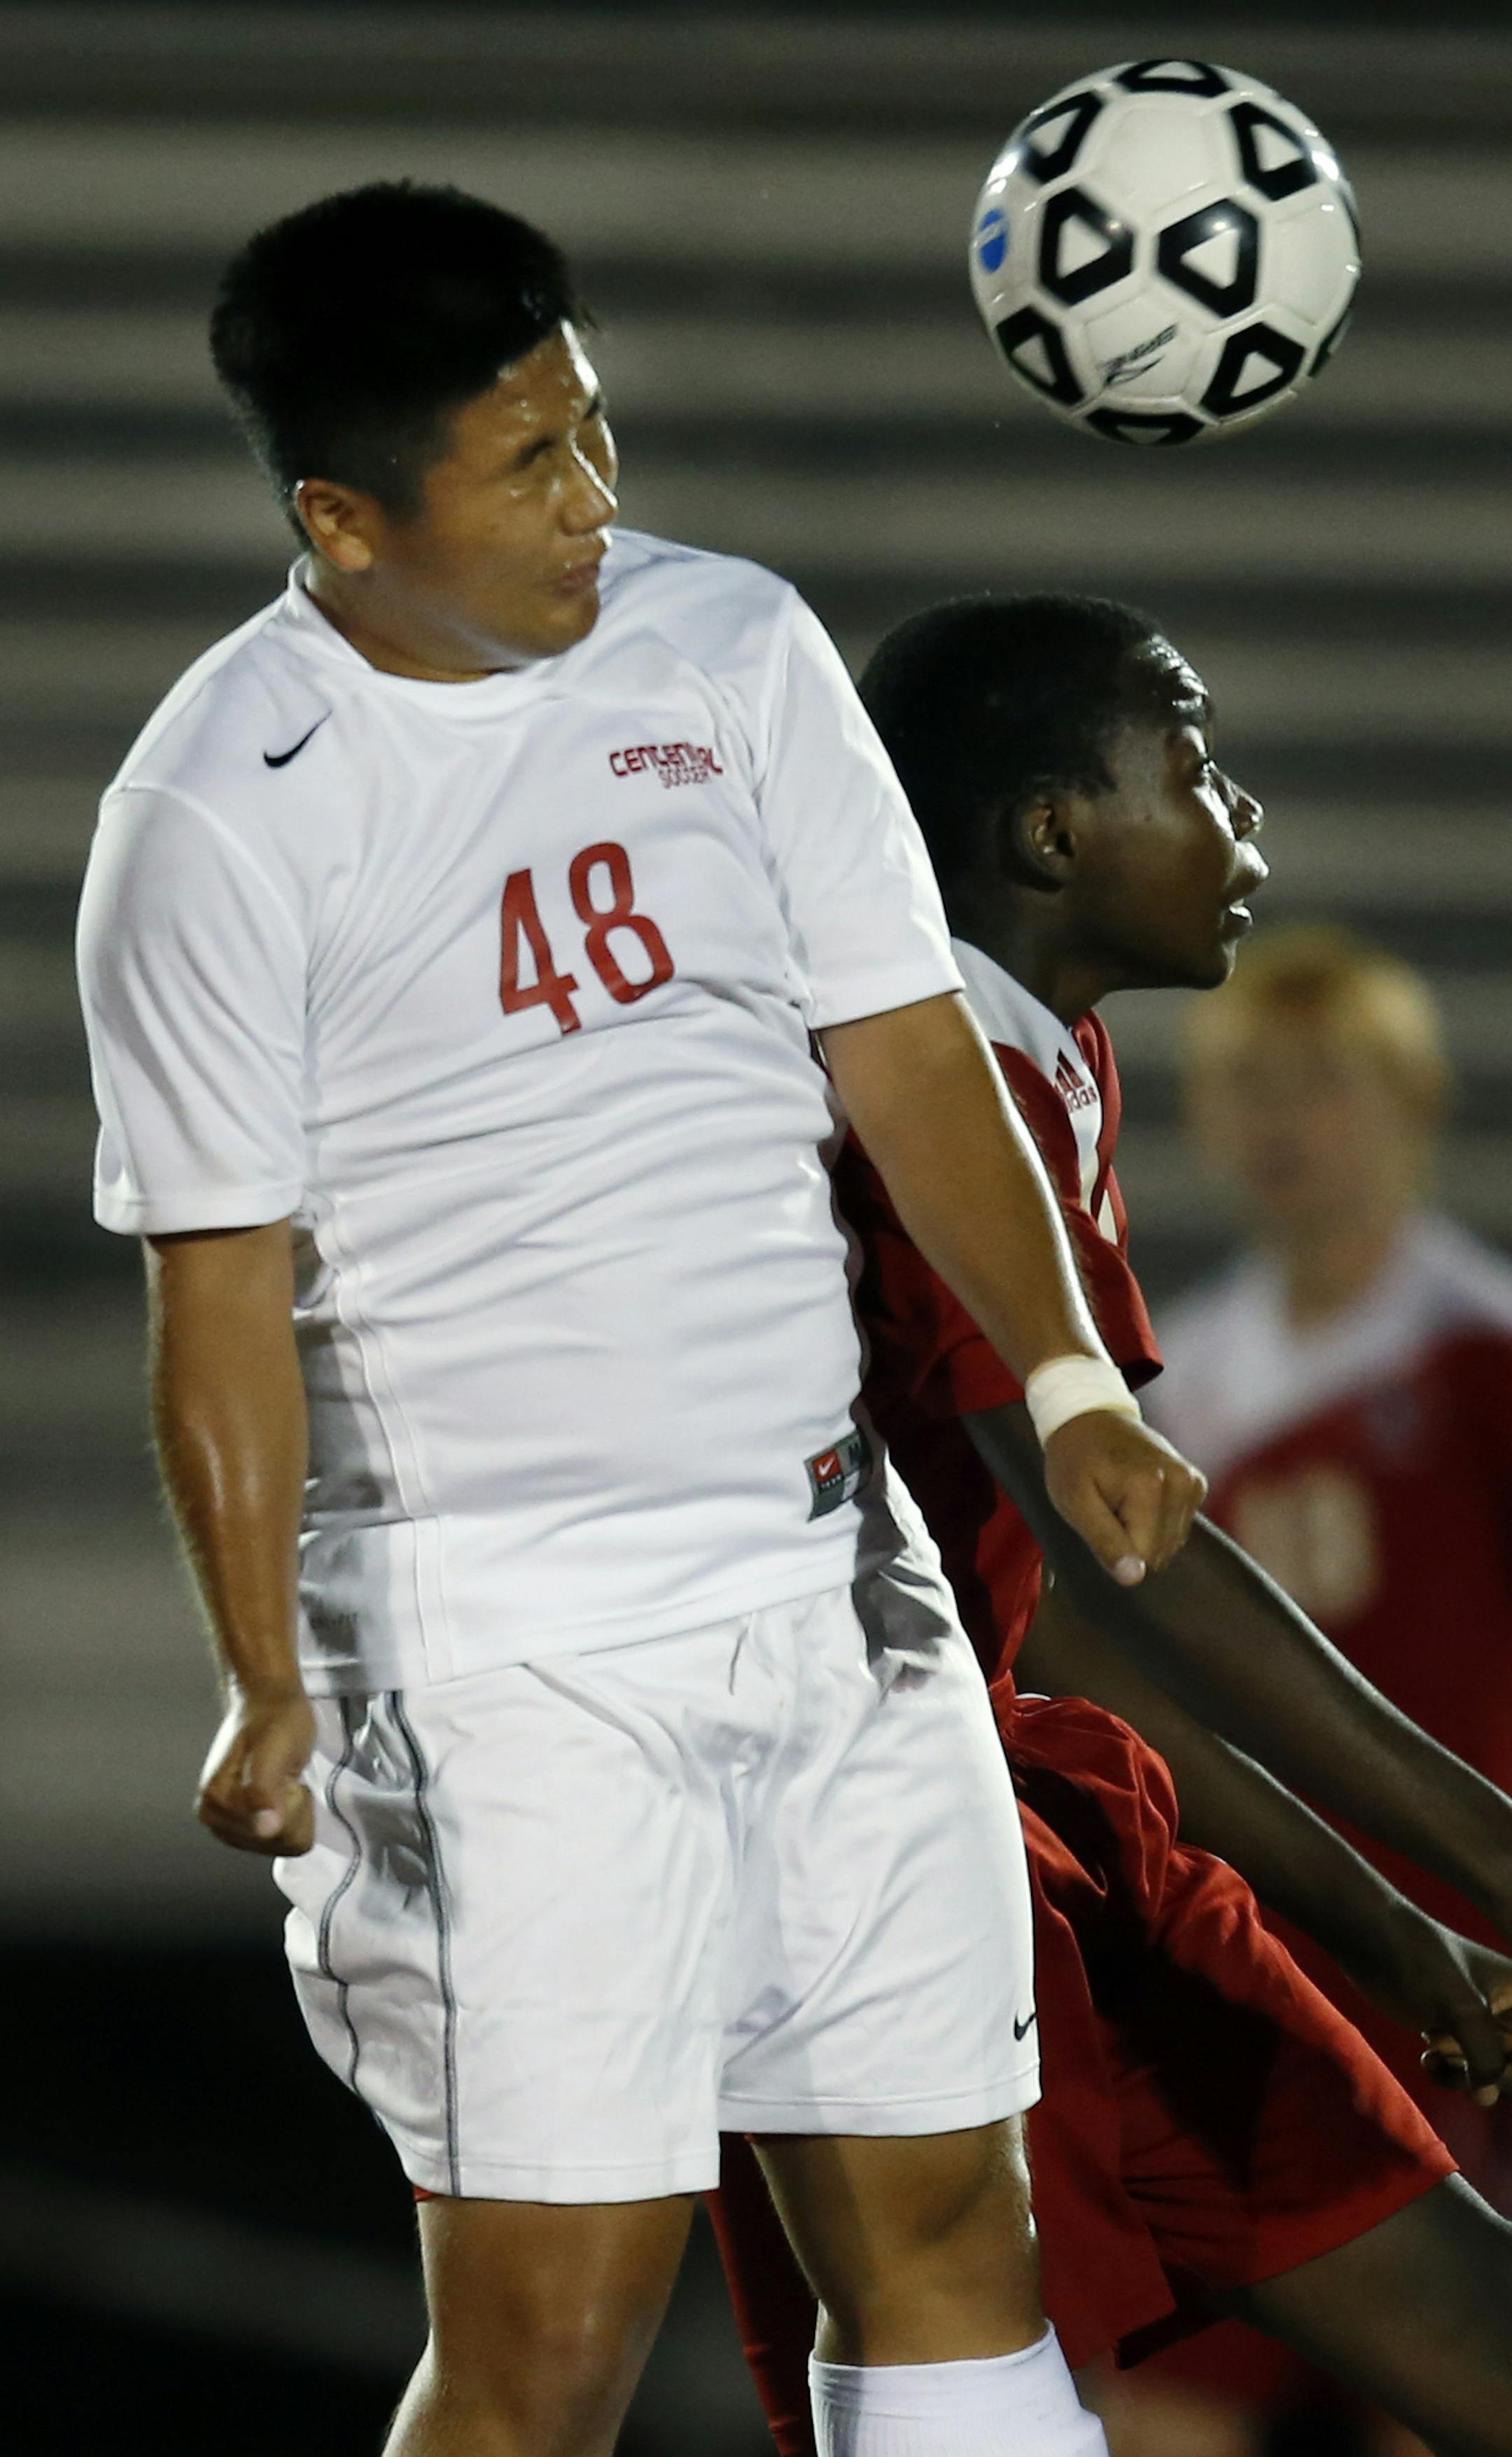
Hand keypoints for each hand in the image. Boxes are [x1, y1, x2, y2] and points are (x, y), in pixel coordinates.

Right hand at [197, 1684, 316, 1855]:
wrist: (268, 1702)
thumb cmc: (277, 1721)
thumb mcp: (275, 1750)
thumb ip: (265, 1791)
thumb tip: (264, 1830)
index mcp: (216, 1803)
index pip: (276, 1834)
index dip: (293, 1804)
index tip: (283, 1774)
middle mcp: (214, 1820)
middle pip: (278, 1843)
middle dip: (292, 1809)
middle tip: (283, 1775)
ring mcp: (227, 1824)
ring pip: (281, 1844)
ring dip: (292, 1812)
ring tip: (280, 1781)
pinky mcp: (241, 1825)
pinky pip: (279, 1840)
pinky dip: (289, 1817)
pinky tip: (279, 1791)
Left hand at [1042, 1411, 1206, 1587]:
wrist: (1091, 1418)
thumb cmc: (1074, 1461)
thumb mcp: (1075, 1503)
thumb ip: (1105, 1542)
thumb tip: (1134, 1579)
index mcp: (1151, 1487)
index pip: (1143, 1558)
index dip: (1115, 1547)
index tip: (1100, 1516)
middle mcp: (1181, 1483)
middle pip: (1160, 1553)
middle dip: (1131, 1541)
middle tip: (1109, 1507)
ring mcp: (1193, 1482)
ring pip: (1172, 1544)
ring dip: (1143, 1532)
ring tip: (1121, 1499)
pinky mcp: (1197, 1484)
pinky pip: (1179, 1528)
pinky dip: (1156, 1521)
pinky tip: (1138, 1496)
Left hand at [1418, 1936, 1511, 2108]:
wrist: (1371, 1940)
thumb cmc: (1420, 1962)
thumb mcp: (1462, 2008)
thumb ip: (1485, 2054)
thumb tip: (1485, 2098)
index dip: (1510, 2067)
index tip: (1492, 2062)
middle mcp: (1509, 2013)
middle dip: (1492, 2074)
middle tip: (1459, 2058)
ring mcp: (1484, 2025)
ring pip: (1495, 2076)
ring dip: (1467, 2077)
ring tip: (1437, 2054)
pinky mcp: (1457, 2034)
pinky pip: (1468, 2074)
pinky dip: (1450, 2075)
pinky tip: (1427, 2059)